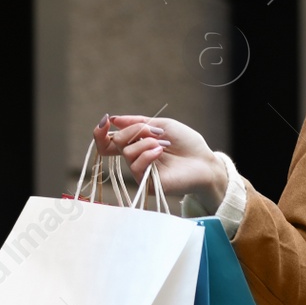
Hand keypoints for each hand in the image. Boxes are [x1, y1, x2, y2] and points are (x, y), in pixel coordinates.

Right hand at [92, 113, 226, 210]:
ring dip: (146, 142)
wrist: (204, 161)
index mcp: (136, 144)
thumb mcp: (162, 125)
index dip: (101, 132)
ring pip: (127, 152)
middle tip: (156, 132)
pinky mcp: (146, 184)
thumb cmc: (187, 143)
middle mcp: (135, 158)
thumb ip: (138, 122)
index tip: (105, 122)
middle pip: (117, 142)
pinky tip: (160, 152)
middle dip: (135, 131)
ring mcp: (141, 172)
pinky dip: (147, 155)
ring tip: (163, 145)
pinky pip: (136, 167)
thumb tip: (113, 120)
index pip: (109, 142)